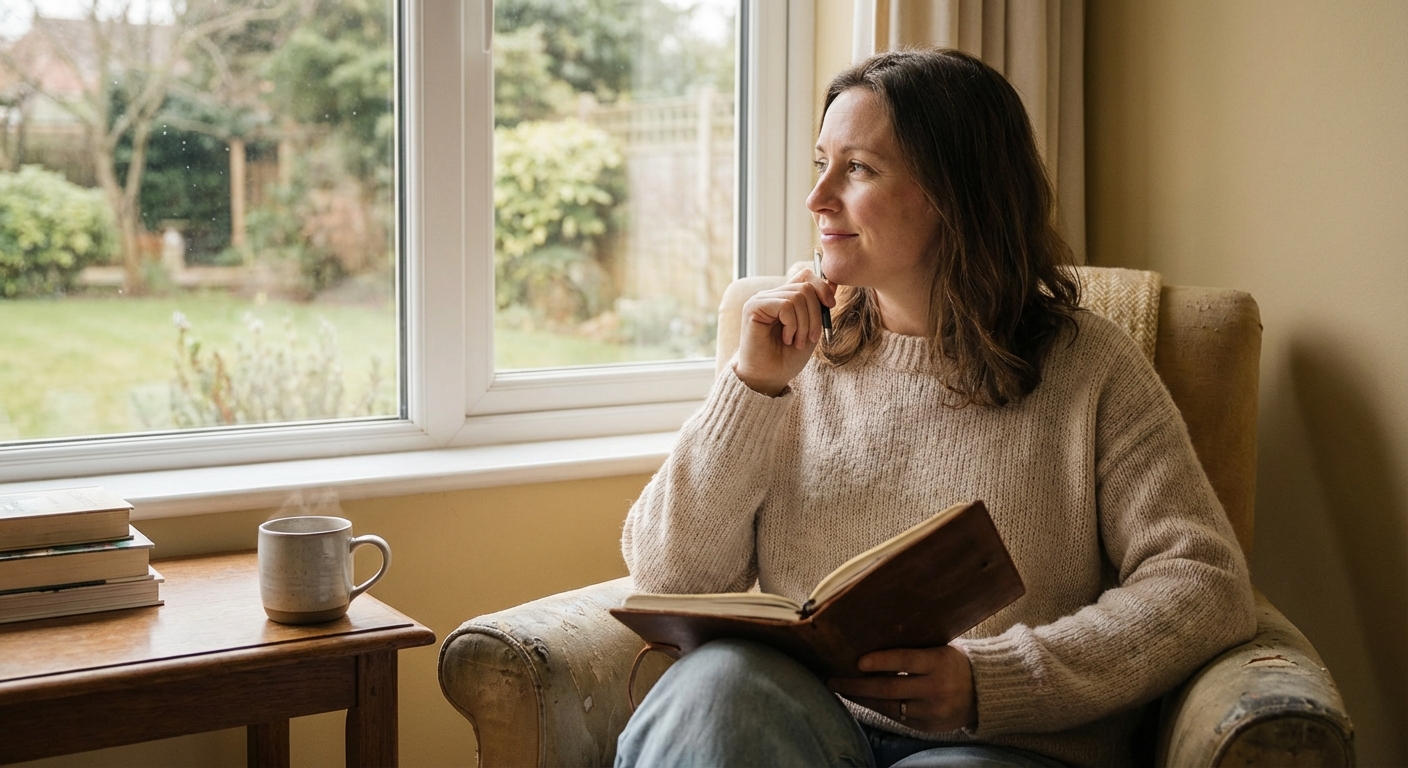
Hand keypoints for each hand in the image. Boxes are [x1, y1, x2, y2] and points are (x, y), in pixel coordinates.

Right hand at [732, 269, 834, 395]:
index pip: (806, 275)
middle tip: (811, 338)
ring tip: (798, 342)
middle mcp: (771, 295)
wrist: (769, 378)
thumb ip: (819, 306)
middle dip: (816, 314)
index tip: (830, 306)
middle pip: (806, 286)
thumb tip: (833, 282)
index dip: (822, 286)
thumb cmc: (788, 357)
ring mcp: (761, 300)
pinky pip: (786, 305)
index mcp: (784, 298)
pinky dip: (793, 325)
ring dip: (805, 324)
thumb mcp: (811, 328)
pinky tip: (787, 338)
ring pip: (798, 296)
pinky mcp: (753, 307)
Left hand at [827, 646, 976, 732]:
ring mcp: (932, 710)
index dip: (880, 661)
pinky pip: (897, 719)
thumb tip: (871, 640)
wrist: (984, 692)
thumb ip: (912, 649)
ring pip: (889, 707)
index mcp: (939, 662)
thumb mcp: (939, 649)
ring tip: (841, 690)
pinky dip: (878, 708)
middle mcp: (936, 688)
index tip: (857, 661)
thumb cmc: (953, 662)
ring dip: (862, 699)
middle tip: (833, 680)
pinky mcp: (928, 726)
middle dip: (857, 685)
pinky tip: (863, 700)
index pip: (905, 660)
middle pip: (890, 688)